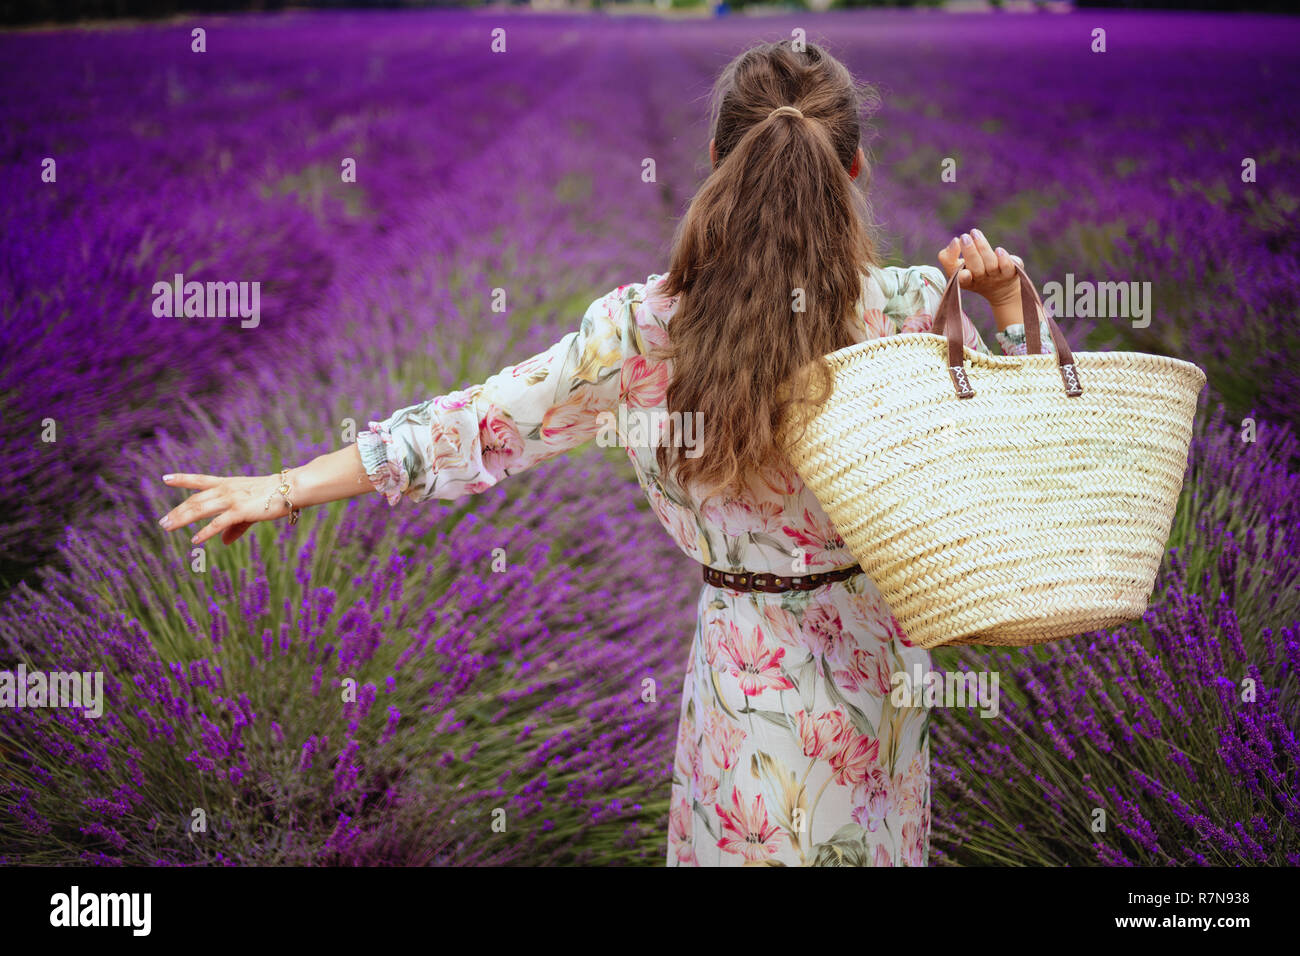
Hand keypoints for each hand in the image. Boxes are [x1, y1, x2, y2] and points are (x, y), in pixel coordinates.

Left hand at [158, 472, 296, 545]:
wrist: (291, 488)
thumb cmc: (274, 496)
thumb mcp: (250, 510)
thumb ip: (235, 526)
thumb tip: (223, 541)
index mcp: (228, 484)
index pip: (200, 481)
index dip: (182, 479)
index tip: (165, 478)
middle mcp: (226, 489)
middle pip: (195, 500)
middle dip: (177, 511)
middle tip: (162, 522)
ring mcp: (232, 499)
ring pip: (200, 509)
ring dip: (182, 518)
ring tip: (168, 527)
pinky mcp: (240, 510)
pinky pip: (218, 523)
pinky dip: (205, 532)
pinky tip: (195, 540)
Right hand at [938, 228, 1022, 306]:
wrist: (1001, 288)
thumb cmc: (974, 272)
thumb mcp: (957, 267)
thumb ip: (948, 256)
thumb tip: (955, 241)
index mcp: (965, 281)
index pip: (960, 279)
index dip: (961, 274)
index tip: (958, 258)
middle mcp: (981, 281)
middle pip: (976, 268)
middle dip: (970, 252)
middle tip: (964, 237)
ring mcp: (996, 277)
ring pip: (991, 264)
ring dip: (983, 248)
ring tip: (975, 233)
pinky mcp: (1010, 274)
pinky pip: (1007, 267)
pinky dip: (1003, 259)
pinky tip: (998, 250)